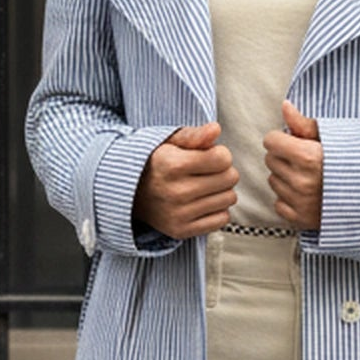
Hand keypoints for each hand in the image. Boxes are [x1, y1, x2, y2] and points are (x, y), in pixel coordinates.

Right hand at [133, 122, 238, 239]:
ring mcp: (178, 214)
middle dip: (223, 171)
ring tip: (204, 187)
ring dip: (221, 191)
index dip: (220, 154)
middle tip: (207, 172)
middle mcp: (175, 192)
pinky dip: (217, 210)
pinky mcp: (182, 230)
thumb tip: (216, 129)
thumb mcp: (168, 142)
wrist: (129, 193)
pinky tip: (202, 203)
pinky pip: (222, 219)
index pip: (223, 158)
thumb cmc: (154, 163)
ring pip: (229, 199)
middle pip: (230, 178)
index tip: (208, 156)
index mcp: (172, 165)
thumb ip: (193, 135)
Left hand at [263, 98, 322, 230]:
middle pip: (271, 160)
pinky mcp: (301, 220)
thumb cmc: (357, 162)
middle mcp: (301, 181)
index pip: (271, 141)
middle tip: (306, 160)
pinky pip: (279, 204)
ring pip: (274, 181)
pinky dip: (289, 199)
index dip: (283, 139)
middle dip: (284, 157)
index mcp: (308, 157)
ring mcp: (301, 203)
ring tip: (310, 177)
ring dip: (286, 177)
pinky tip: (308, 194)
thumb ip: (304, 124)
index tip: (295, 142)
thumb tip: (285, 106)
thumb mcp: (335, 137)